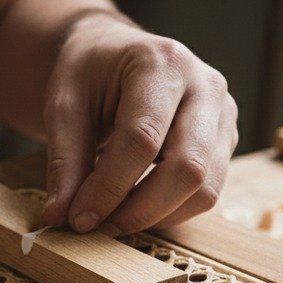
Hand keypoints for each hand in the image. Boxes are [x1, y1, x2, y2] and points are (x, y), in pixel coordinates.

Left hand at [39, 14, 237, 234]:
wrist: (117, 55)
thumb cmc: (90, 73)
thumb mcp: (63, 104)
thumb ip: (64, 161)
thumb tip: (59, 217)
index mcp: (162, 62)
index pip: (142, 138)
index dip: (109, 187)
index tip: (78, 218)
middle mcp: (205, 85)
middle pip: (187, 167)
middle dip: (140, 210)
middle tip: (98, 228)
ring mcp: (223, 114)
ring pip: (205, 188)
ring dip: (157, 216)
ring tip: (113, 220)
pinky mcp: (224, 140)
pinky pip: (207, 191)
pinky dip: (170, 211)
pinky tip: (135, 208)